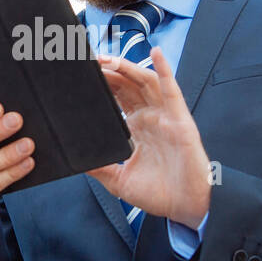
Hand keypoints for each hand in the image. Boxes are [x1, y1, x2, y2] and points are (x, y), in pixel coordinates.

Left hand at [85, 45, 210, 228]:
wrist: (185, 208)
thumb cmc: (159, 194)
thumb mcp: (119, 180)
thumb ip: (99, 168)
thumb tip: (77, 161)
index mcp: (137, 128)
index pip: (117, 97)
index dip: (104, 83)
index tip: (84, 73)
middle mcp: (151, 117)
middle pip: (128, 85)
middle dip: (110, 71)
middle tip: (89, 61)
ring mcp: (166, 116)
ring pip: (145, 82)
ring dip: (127, 67)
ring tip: (107, 58)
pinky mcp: (180, 119)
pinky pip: (171, 90)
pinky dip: (165, 69)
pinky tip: (155, 52)